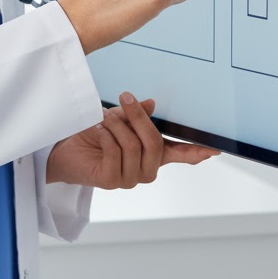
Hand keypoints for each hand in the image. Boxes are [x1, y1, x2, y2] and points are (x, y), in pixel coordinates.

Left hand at [45, 93, 220, 187]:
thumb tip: (151, 104)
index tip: (214, 150)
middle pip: (154, 144)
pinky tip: (96, 130)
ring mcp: (128, 178)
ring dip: (116, 125)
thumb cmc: (93, 133)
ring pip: (132, 146)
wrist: (63, 148)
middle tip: (126, 97)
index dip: (196, 153)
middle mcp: (144, 170)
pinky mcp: (110, 180)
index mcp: (150, 155)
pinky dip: (104, 135)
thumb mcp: (118, 118)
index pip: (178, 155)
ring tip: (103, 117)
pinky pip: (114, 152)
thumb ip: (136, 115)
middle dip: (139, 118)